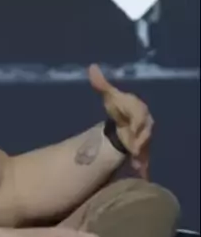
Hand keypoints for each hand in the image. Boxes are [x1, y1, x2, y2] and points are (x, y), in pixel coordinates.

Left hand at [88, 63, 153, 179]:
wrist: (124, 124)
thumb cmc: (118, 108)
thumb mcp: (110, 97)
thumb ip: (102, 85)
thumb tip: (92, 67)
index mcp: (138, 108)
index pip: (139, 112)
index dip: (136, 118)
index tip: (131, 126)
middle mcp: (145, 122)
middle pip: (144, 130)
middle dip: (139, 136)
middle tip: (132, 145)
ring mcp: (144, 136)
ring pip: (144, 143)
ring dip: (139, 150)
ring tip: (133, 156)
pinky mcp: (142, 149)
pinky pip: (143, 157)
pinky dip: (140, 163)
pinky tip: (136, 169)